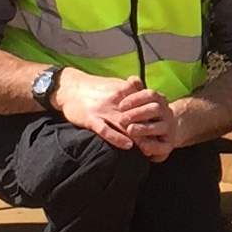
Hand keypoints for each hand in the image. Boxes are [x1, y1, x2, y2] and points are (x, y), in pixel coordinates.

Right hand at [58, 70, 173, 157]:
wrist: (69, 87)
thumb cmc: (94, 87)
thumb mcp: (115, 83)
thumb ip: (131, 88)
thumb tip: (146, 93)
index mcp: (123, 90)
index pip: (143, 104)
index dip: (153, 116)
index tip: (162, 126)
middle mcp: (115, 100)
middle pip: (136, 116)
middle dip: (148, 129)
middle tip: (159, 141)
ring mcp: (103, 110)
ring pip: (124, 125)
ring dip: (137, 137)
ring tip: (148, 148)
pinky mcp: (91, 119)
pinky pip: (106, 130)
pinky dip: (117, 138)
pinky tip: (128, 146)